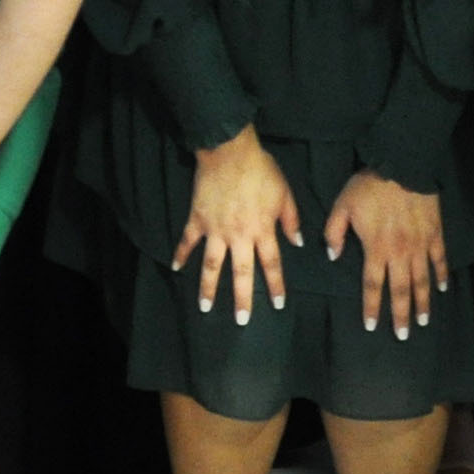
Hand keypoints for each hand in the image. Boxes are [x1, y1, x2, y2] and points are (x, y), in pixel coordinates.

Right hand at [173, 128, 301, 324]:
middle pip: (241, 273)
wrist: (230, 151)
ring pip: (212, 265)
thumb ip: (291, 219)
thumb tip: (297, 243)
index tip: (278, 304)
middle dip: (243, 299)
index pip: (272, 264)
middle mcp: (239, 236)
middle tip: (241, 322)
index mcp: (262, 230)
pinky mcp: (198, 219)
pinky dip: (181, 254)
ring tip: (205, 308)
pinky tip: (176, 268)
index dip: (276, 285)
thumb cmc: (261, 170)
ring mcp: (216, 230)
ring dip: (208, 288)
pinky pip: (188, 241)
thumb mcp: (284, 192)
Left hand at [323, 170, 445, 338]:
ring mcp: (420, 246)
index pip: (372, 285)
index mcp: (376, 249)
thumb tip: (333, 256)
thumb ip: (334, 233)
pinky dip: (441, 275)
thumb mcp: (342, 206)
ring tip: (424, 321)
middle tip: (404, 335)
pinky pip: (439, 259)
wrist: (402, 166)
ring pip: (422, 280)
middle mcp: (399, 254)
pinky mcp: (435, 234)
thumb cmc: (369, 187)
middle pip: (400, 290)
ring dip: (422, 302)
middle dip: (401, 315)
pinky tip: (442, 288)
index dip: (372, 307)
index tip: (372, 326)